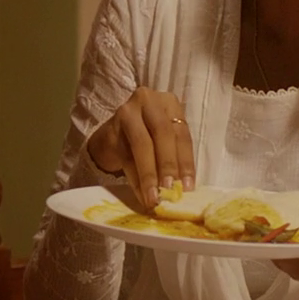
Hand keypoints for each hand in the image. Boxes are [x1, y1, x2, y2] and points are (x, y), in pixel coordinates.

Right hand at [87, 88, 194, 210]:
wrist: (114, 135)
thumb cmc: (148, 137)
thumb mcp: (165, 140)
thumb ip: (175, 156)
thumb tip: (184, 189)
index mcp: (169, 103)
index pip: (181, 133)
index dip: (186, 161)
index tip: (187, 187)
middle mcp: (149, 101)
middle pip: (162, 133)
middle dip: (167, 165)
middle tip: (169, 191)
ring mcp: (127, 113)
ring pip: (142, 144)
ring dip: (149, 175)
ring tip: (154, 198)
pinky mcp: (111, 129)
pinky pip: (125, 157)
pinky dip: (135, 179)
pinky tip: (141, 194)